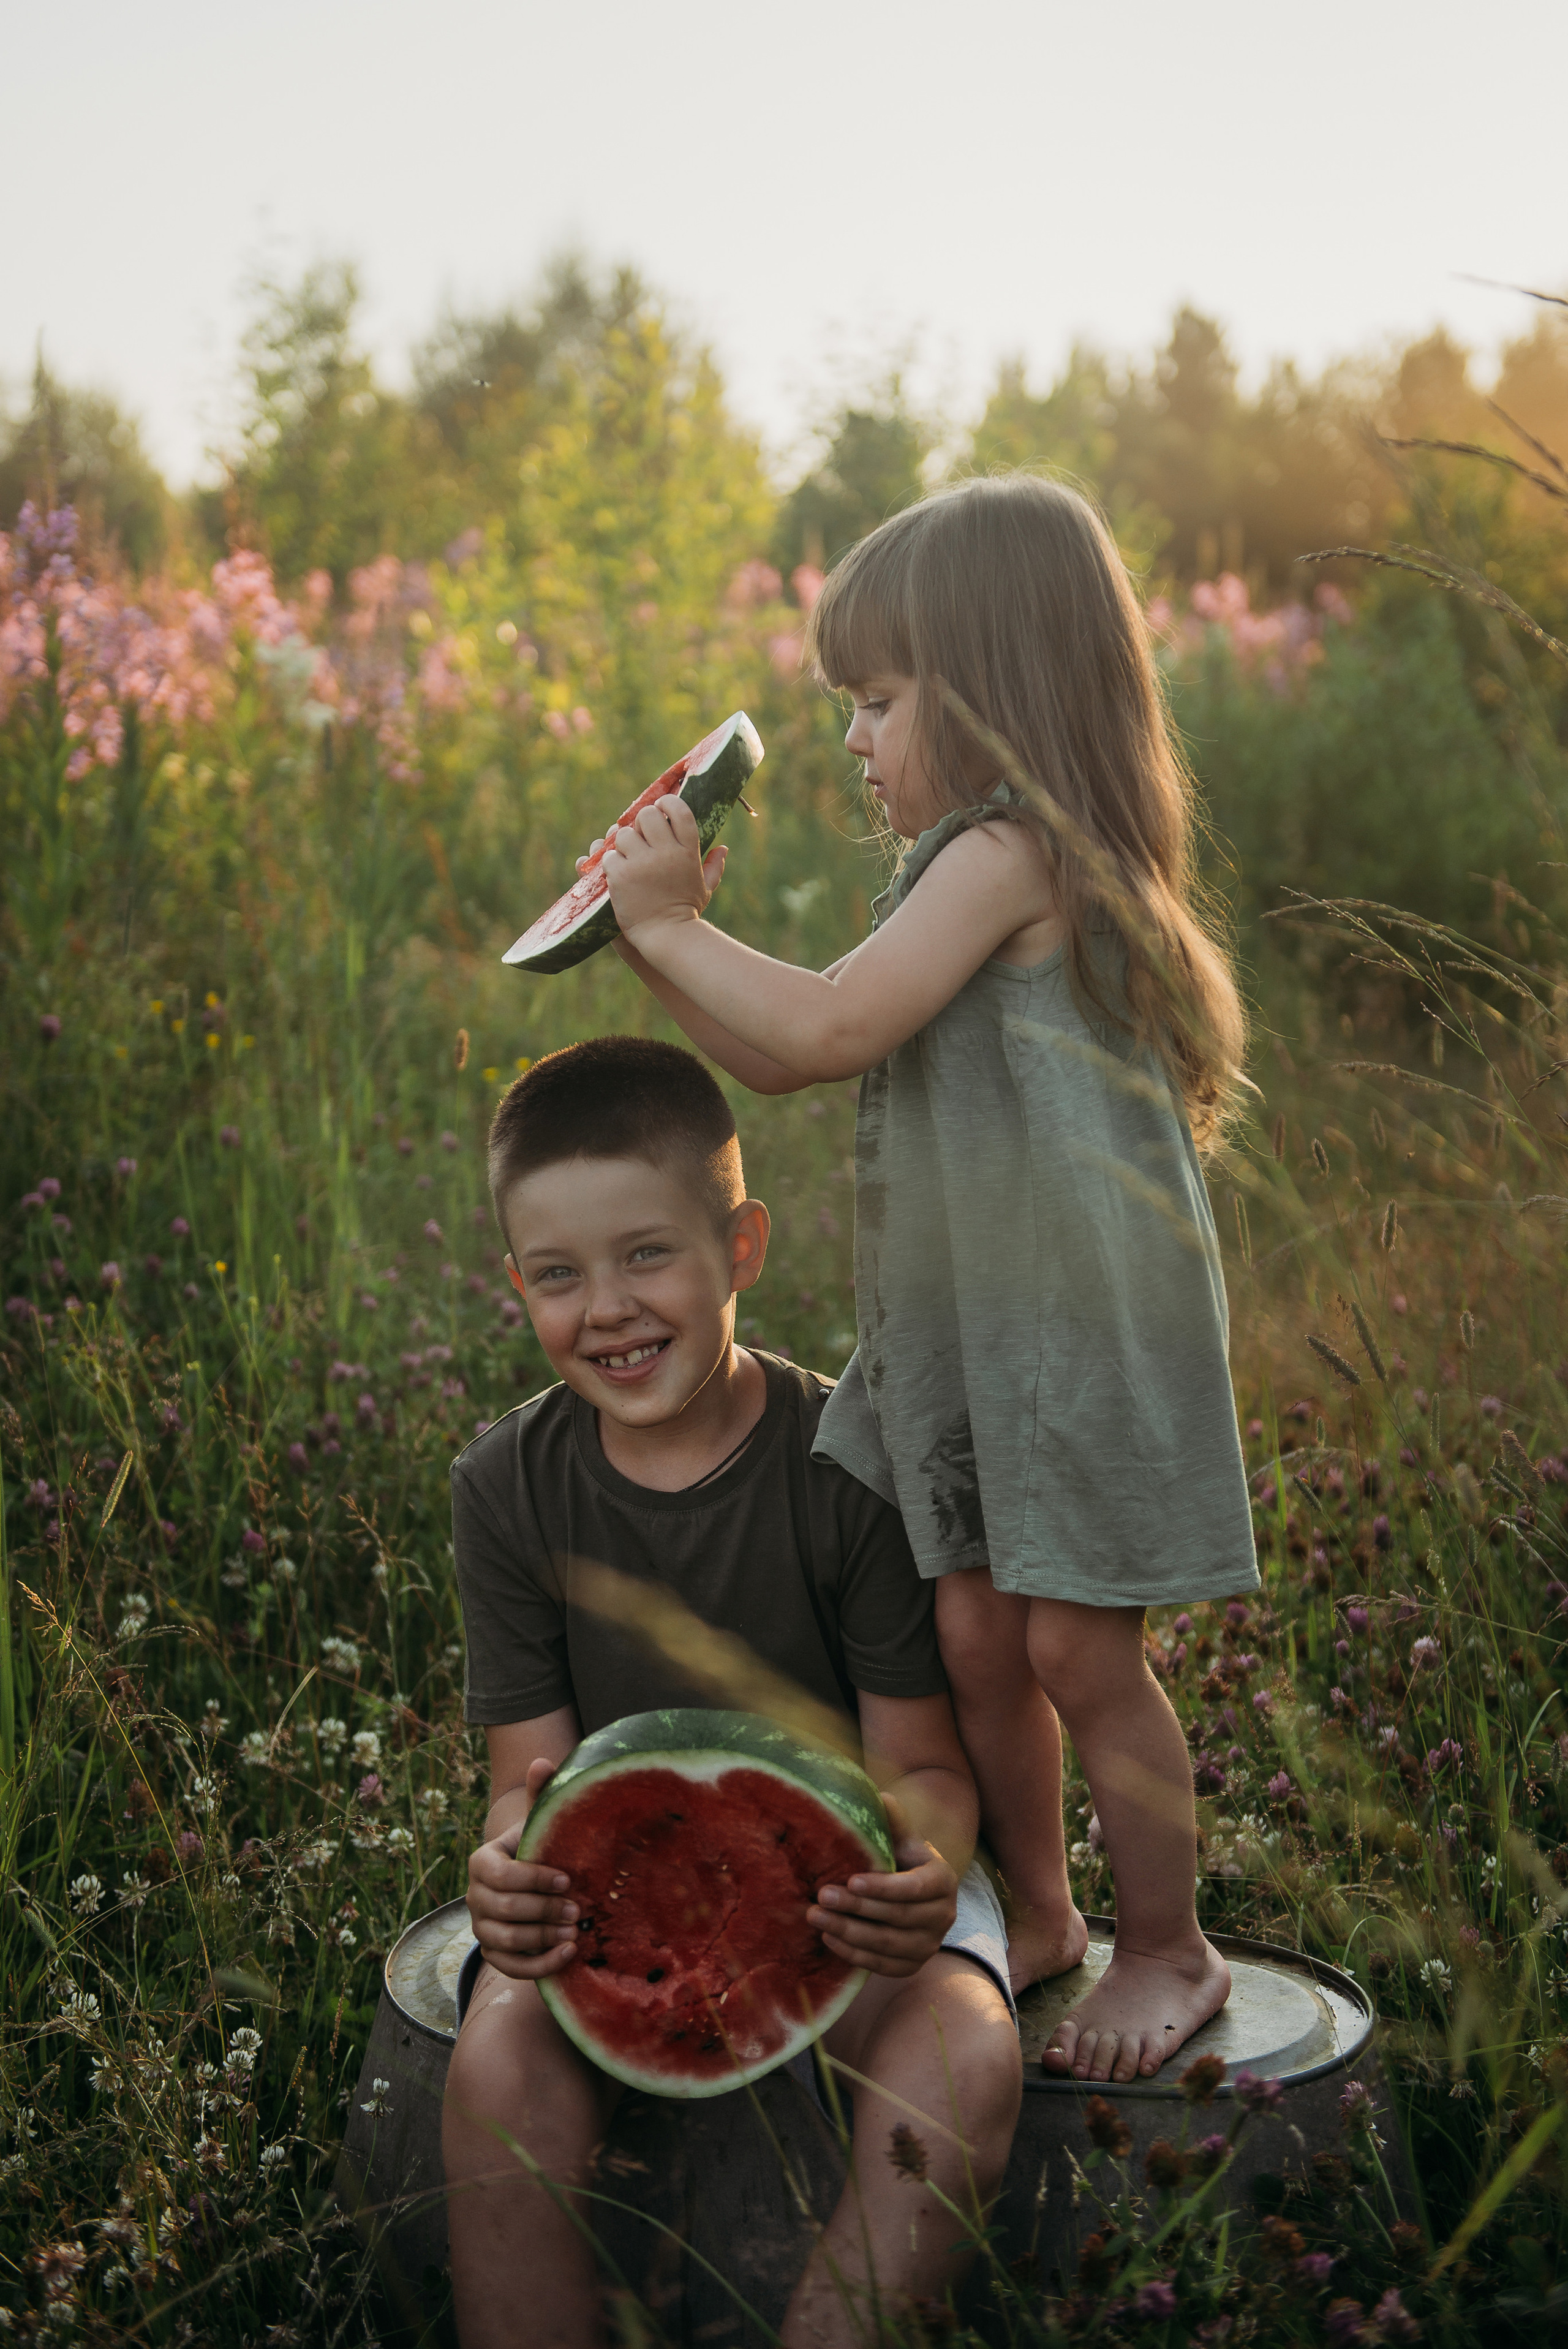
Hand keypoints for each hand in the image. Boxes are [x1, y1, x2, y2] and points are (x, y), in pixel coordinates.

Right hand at [464, 1757, 579, 1980]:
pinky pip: (510, 1966)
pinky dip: (539, 1967)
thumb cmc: (538, 1846)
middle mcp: (474, 1896)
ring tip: (575, 1933)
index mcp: (482, 1862)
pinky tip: (568, 1955)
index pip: (502, 1876)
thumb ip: (541, 1793)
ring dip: (541, 1939)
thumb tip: (541, 1761)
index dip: (534, 1879)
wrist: (532, 1879)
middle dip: (543, 1911)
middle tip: (578, 1909)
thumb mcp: (539, 1820)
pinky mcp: (494, 1953)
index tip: (567, 1879)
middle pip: (503, 1911)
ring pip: (505, 1940)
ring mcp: (481, 1928)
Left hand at [600, 795, 713, 939]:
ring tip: (628, 859)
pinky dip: (611, 864)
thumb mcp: (704, 888)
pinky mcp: (621, 875)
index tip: (660, 806)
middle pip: (647, 815)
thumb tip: (723, 849)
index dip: (667, 803)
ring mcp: (642, 863)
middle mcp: (666, 853)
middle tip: (639, 836)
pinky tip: (618, 875)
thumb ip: (713, 867)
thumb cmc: (686, 912)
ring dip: (623, 844)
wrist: (666, 936)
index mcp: (688, 850)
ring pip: (623, 834)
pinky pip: (609, 856)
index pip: (679, 810)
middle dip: (640, 823)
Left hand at [806, 1795, 959, 1979]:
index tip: (850, 1880)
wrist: (914, 1895)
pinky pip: (883, 1966)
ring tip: (815, 1917)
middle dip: (856, 1908)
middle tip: (821, 1896)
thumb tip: (882, 1796)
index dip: (883, 1887)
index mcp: (943, 1882)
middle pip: (897, 1917)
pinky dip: (854, 1954)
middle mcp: (944, 1917)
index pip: (915, 1888)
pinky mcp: (912, 1966)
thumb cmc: (903, 1861)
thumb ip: (895, 1821)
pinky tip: (828, 1938)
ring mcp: (929, 1945)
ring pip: (888, 1944)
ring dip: (848, 1932)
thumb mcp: (903, 1839)